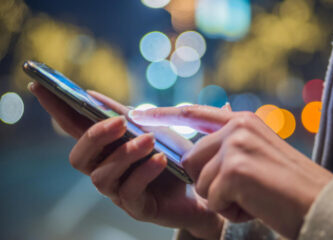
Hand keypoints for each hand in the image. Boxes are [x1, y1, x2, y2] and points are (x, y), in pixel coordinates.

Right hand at [28, 82, 223, 239]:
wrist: (204, 183)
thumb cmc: (174, 154)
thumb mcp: (151, 127)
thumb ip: (123, 114)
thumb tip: (91, 94)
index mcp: (106, 149)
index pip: (73, 128)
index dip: (56, 109)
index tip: (40, 84)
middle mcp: (106, 171)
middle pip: (78, 158)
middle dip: (95, 138)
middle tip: (120, 123)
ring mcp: (119, 192)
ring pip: (101, 176)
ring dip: (124, 154)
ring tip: (149, 140)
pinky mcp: (138, 208)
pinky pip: (130, 192)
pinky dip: (145, 172)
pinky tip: (162, 160)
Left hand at [129, 105, 332, 238]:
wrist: (322, 205)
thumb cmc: (289, 187)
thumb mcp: (260, 155)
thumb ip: (231, 146)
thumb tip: (199, 148)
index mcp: (244, 122)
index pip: (197, 114)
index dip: (167, 115)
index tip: (138, 113)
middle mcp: (238, 128)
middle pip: (192, 159)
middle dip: (210, 182)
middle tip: (243, 190)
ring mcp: (236, 146)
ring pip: (201, 181)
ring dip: (222, 198)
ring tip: (253, 197)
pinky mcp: (235, 169)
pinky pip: (213, 198)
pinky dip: (231, 210)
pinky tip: (255, 205)